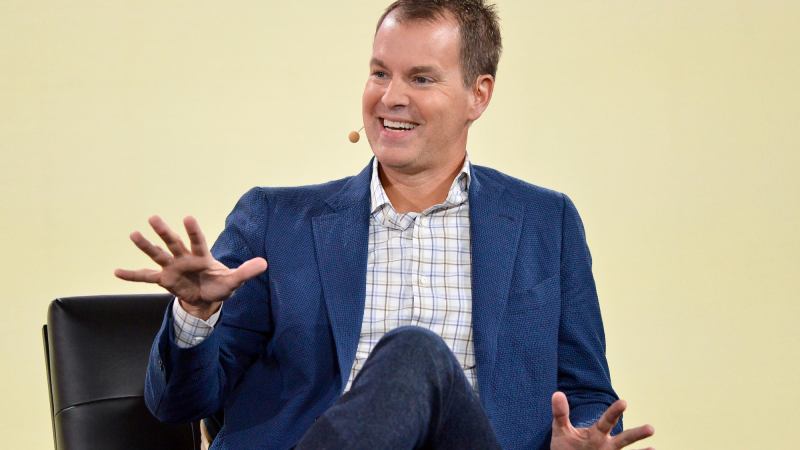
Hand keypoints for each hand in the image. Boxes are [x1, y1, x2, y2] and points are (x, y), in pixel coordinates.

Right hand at [114, 215, 267, 318]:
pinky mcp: (165, 280)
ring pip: (157, 255)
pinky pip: (146, 277)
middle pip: (173, 243)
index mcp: (201, 256)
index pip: (197, 241)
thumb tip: (265, 264)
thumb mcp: (235, 281)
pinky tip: (116, 272)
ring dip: (146, 246)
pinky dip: (131, 275)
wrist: (207, 298)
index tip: (186, 217)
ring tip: (133, 234)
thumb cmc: (220, 284)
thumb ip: (246, 271)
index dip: (193, 230)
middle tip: (153, 218)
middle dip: (164, 232)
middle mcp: (184, 258)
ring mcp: (172, 268)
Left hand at [550, 392, 653, 449]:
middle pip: (623, 438)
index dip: (614, 412)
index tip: (623, 402)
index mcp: (597, 433)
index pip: (607, 421)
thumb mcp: (561, 429)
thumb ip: (561, 413)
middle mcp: (606, 444)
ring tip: (653, 448)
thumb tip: (557, 394)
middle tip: (650, 428)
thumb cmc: (565, 446)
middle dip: (636, 434)